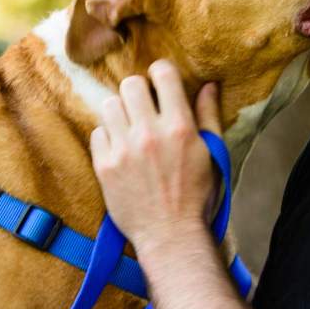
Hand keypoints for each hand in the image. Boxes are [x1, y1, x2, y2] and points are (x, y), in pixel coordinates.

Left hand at [90, 60, 221, 251]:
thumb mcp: (211, 154)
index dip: (161, 73)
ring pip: (109, 104)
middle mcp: (149, 134)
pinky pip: (97, 132)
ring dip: (120, 112)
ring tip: (129, 127)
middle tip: (143, 106)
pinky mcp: (104, 165)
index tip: (160, 83)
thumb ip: (208, 116)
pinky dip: (107, 137)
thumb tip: (208, 84)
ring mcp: (124, 149)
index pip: (163, 74)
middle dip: (138, 91)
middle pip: (130, 84)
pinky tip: (120, 150)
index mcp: (180, 127)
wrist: (170, 235)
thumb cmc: (196, 196)